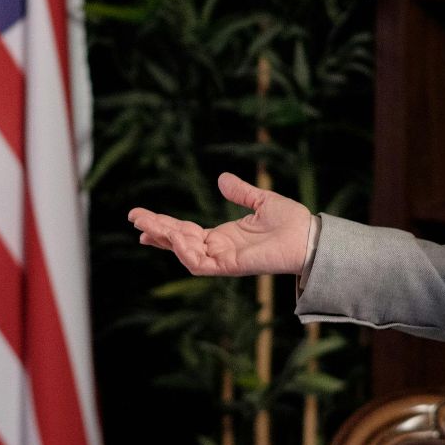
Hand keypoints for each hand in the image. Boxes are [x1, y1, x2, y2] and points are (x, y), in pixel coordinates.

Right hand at [127, 172, 312, 276]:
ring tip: (149, 225)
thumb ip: (240, 192)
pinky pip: (200, 263)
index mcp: (223, 236)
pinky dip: (185, 251)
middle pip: (178, 243)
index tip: (141, 217)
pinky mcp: (230, 265)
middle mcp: (219, 249)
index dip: (163, 225)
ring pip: (184, 253)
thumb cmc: (292, 223)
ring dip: (166, 238)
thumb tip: (221, 179)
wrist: (310, 236)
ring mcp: (223, 259)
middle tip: (134, 218)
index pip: (185, 232)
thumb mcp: (262, 201)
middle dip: (155, 231)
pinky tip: (176, 236)